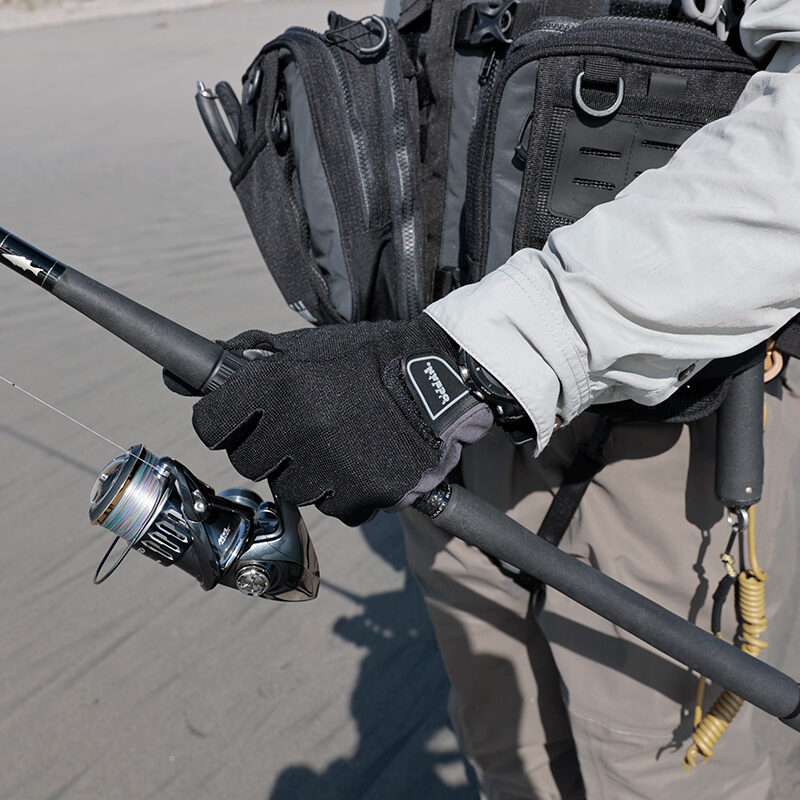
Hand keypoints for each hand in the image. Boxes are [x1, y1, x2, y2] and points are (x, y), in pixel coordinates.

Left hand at [173, 314, 492, 524]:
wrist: (441, 380)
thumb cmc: (369, 360)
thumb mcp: (308, 346)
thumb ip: (247, 358)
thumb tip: (176, 378)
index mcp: (278, 384)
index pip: (210, 425)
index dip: (221, 424)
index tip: (235, 423)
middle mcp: (299, 427)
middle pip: (247, 463)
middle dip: (267, 449)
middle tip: (299, 431)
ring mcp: (332, 465)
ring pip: (289, 491)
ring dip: (306, 474)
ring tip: (337, 446)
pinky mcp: (364, 493)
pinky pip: (333, 509)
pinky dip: (344, 493)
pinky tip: (361, 464)